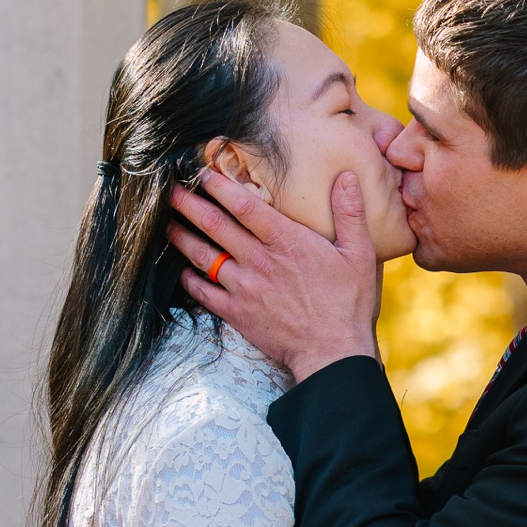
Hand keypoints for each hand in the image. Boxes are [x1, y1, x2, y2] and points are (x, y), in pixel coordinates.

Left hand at [168, 166, 378, 381]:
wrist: (332, 353)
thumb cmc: (348, 305)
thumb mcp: (359, 255)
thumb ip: (350, 213)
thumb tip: (346, 176)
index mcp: (286, 241)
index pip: (244, 205)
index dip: (219, 185)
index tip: (202, 172)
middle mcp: (258, 261)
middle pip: (215, 225)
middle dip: (189, 204)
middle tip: (170, 190)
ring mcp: (244, 288)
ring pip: (203, 256)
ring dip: (182, 237)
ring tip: (166, 224)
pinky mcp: (237, 313)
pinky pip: (203, 292)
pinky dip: (189, 279)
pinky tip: (182, 270)